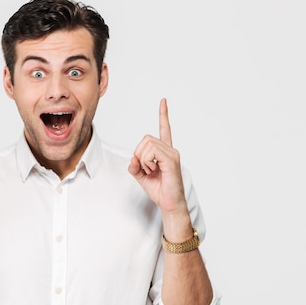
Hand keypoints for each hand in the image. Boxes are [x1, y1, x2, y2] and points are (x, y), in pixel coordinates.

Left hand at [128, 98, 188, 217]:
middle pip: (146, 139)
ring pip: (147, 145)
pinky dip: (147, 162)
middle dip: (139, 153)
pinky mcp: (171, 160)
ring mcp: (172, 154)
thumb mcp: (141, 176)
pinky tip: (154, 170)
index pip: (164, 129)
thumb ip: (135, 165)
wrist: (169, 203)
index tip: (163, 101)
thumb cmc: (159, 190)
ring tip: (151, 171)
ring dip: (143, 159)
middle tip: (145, 168)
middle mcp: (170, 149)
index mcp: (165, 151)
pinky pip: (152, 153)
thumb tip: (132, 158)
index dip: (163, 115)